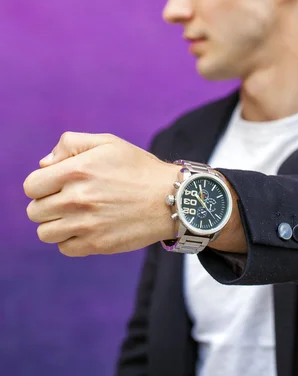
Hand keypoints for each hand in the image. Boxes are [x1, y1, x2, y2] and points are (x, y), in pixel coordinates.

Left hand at [23, 132, 177, 256]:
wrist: (171, 198)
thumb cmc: (138, 168)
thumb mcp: (107, 143)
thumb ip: (71, 144)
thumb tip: (44, 164)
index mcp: (76, 170)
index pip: (31, 186)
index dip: (41, 184)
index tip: (56, 184)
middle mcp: (77, 198)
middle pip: (35, 211)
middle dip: (47, 204)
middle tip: (69, 199)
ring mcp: (86, 224)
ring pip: (45, 232)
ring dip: (56, 223)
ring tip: (76, 215)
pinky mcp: (96, 244)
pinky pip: (64, 248)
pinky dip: (71, 240)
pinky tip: (88, 227)